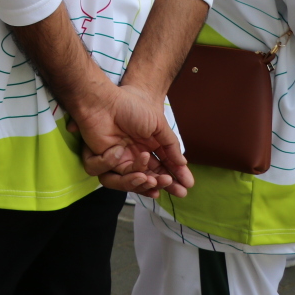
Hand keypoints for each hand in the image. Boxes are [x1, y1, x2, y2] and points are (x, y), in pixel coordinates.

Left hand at [67, 84, 193, 197]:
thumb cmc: (132, 108)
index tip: (188, 184)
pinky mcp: (105, 160)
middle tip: (178, 190)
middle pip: (152, 176)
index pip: (165, 164)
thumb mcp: (158, 124)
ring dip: (145, 182)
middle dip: (165, 184)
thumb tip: (183, 163)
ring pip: (134, 180)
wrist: (106, 103)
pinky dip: (121, 168)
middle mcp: (136, 154)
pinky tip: (123, 152)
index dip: (177, 174)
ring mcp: (121, 158)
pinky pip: (113, 174)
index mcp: (150, 145)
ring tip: (152, 178)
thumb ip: (171, 145)